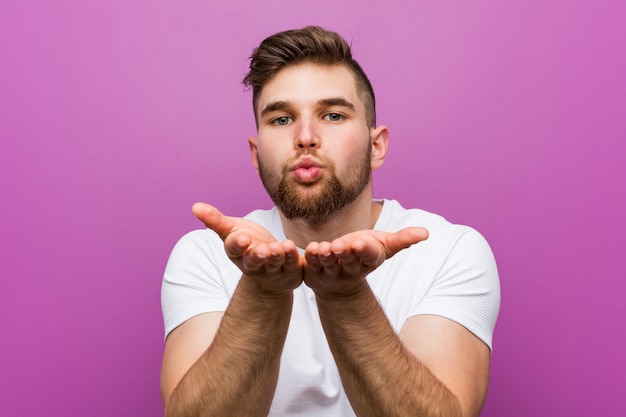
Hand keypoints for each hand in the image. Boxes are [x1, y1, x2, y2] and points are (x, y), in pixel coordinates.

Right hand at [192, 203, 303, 294]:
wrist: (269, 272)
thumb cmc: (248, 246)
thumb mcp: (232, 231)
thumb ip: (215, 220)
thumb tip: (194, 206)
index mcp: (238, 253)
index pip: (234, 250)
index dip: (238, 244)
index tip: (242, 238)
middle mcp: (254, 265)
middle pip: (253, 262)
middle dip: (257, 256)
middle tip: (263, 250)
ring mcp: (272, 271)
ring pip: (274, 264)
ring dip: (277, 256)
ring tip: (280, 247)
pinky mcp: (290, 272)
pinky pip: (292, 264)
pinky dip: (292, 256)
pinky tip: (292, 246)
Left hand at [303, 227, 428, 297]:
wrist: (340, 280)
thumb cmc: (364, 254)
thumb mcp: (384, 246)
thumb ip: (402, 239)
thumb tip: (426, 232)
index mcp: (370, 261)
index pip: (370, 257)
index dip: (365, 250)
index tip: (360, 243)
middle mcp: (352, 270)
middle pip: (350, 262)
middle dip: (346, 253)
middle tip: (339, 244)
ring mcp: (333, 273)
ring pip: (329, 265)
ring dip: (326, 256)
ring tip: (324, 247)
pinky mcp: (316, 272)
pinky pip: (312, 265)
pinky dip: (310, 257)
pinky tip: (309, 248)